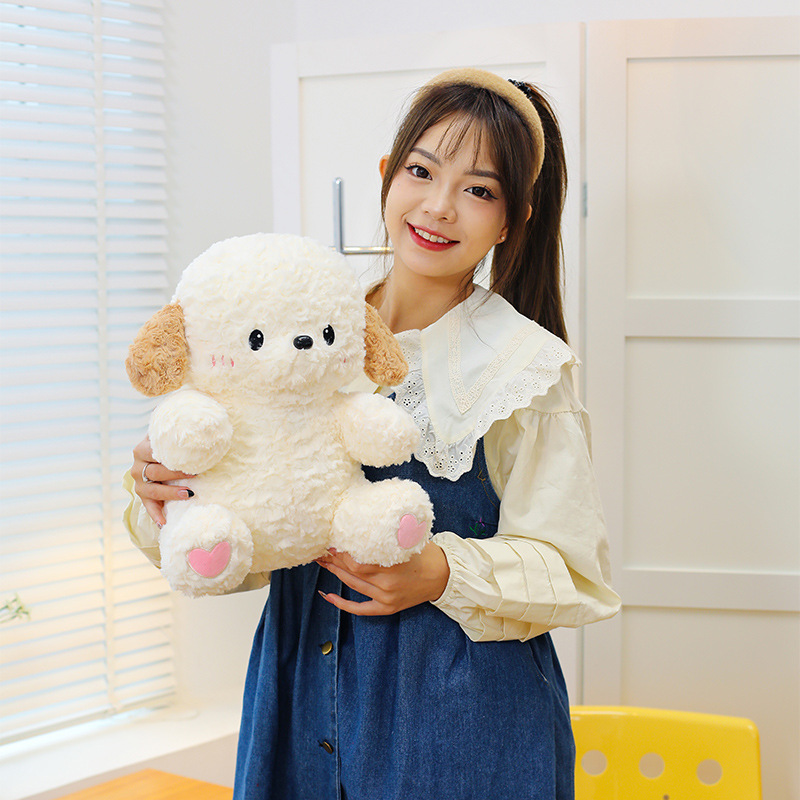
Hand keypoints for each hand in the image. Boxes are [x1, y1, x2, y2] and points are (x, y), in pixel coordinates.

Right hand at [131, 436, 194, 525]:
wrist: (155, 456)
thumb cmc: (168, 445)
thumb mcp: (168, 435)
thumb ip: (174, 428)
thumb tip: (192, 415)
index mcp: (142, 449)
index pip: (153, 452)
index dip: (171, 456)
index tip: (189, 458)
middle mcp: (137, 467)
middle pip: (154, 472)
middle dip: (175, 474)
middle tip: (194, 474)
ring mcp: (138, 483)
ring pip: (152, 491)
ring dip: (170, 493)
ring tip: (188, 494)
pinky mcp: (143, 496)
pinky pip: (148, 507)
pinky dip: (156, 515)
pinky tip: (164, 523)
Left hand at [315, 542, 449, 615]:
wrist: (442, 577)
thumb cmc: (426, 555)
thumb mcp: (409, 541)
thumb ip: (388, 538)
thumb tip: (364, 526)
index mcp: (393, 567)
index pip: (358, 562)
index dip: (342, 553)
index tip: (333, 542)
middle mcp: (387, 586)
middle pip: (352, 574)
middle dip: (335, 561)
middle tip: (323, 551)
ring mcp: (386, 599)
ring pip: (354, 586)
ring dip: (337, 574)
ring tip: (324, 563)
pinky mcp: (387, 608)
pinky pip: (360, 609)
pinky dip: (343, 604)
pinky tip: (328, 595)